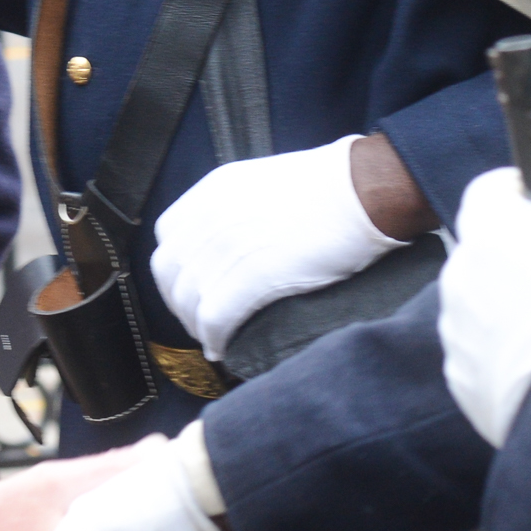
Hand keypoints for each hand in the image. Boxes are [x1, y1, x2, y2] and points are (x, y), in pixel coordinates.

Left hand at [152, 136, 406, 361]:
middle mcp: (211, 215)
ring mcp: (229, 244)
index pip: (167, 236)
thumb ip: (237, 207)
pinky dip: (214, 337)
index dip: (176, 269)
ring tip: (215, 339)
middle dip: (180, 303)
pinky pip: (214, 315)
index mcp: (213, 191)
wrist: (364, 189)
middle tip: (201, 322)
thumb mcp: (265, 183)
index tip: (193, 288)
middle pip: (170, 272)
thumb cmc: (330, 187)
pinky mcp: (254, 273)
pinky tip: (223, 348)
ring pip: (189, 298)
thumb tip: (230, 244)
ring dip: (197, 326)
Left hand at [440, 129, 530, 446]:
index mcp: (489, 229)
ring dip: (510, 305)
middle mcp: (458, 276)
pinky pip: (481, 354)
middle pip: (486, 249)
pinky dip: (506, 354)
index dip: (524, 193)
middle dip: (520, 253)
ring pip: (481, 302)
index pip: (489, 189)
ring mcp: (456, 333)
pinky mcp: (463, 382)